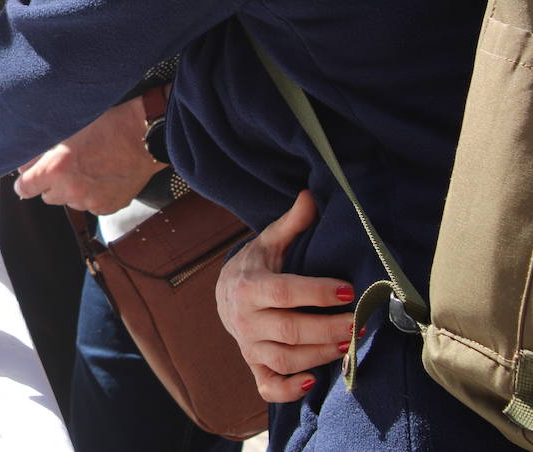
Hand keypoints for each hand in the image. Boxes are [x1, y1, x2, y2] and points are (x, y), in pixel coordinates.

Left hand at [13, 99, 163, 213]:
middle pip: (47, 197)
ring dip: (72, 190)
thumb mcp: (67, 130)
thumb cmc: (105, 125)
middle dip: (51, 183)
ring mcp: (91, 202)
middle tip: (66, 165)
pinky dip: (92, 195)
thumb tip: (23, 167)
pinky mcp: (108, 207)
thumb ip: (41, 152)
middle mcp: (71, 190)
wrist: (144, 136)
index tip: (32, 175)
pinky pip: (91, 205)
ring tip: (89, 168)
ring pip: (70, 201)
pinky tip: (103, 176)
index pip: (24, 188)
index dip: (26, 180)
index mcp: (56, 169)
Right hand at [216, 190, 356, 401]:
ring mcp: (248, 345)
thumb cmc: (256, 266)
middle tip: (359, 323)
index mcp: (249, 286)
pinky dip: (288, 390)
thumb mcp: (270, 242)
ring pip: (284, 359)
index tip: (348, 289)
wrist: (226, 293)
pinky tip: (312, 381)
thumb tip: (311, 195)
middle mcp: (245, 319)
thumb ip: (291, 223)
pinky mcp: (253, 365)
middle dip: (328, 328)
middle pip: (289, 330)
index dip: (317, 293)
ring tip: (349, 344)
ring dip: (320, 355)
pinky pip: (267, 385)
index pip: (284, 292)